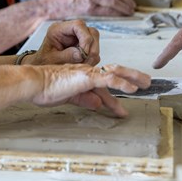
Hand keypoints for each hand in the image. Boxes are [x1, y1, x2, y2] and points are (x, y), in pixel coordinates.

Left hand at [28, 19, 100, 65]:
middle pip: (91, 32)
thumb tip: (82, 54)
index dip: (85, 38)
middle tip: (85, 61)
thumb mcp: (52, 59)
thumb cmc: (44, 61)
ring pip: (95, 40)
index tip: (83, 53)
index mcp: (58, 29)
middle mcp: (70, 30)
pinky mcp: (82, 44)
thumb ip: (66, 56)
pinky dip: (91, 58)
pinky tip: (83, 65)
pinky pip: (94, 49)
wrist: (43, 65)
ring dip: (92, 54)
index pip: (78, 25)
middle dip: (91, 48)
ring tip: (83, 65)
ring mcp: (77, 37)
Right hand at [32, 64, 150, 116]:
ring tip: (145, 83)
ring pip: (115, 72)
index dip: (114, 95)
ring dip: (132, 76)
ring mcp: (88, 73)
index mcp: (82, 76)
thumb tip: (98, 105)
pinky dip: (121, 83)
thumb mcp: (69, 97)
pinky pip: (108, 79)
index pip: (103, 85)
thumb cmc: (46, 89)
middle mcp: (87, 72)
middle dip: (131, 76)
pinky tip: (132, 88)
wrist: (35, 83)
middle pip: (113, 72)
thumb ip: (84, 99)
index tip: (121, 109)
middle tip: (146, 82)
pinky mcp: (87, 77)